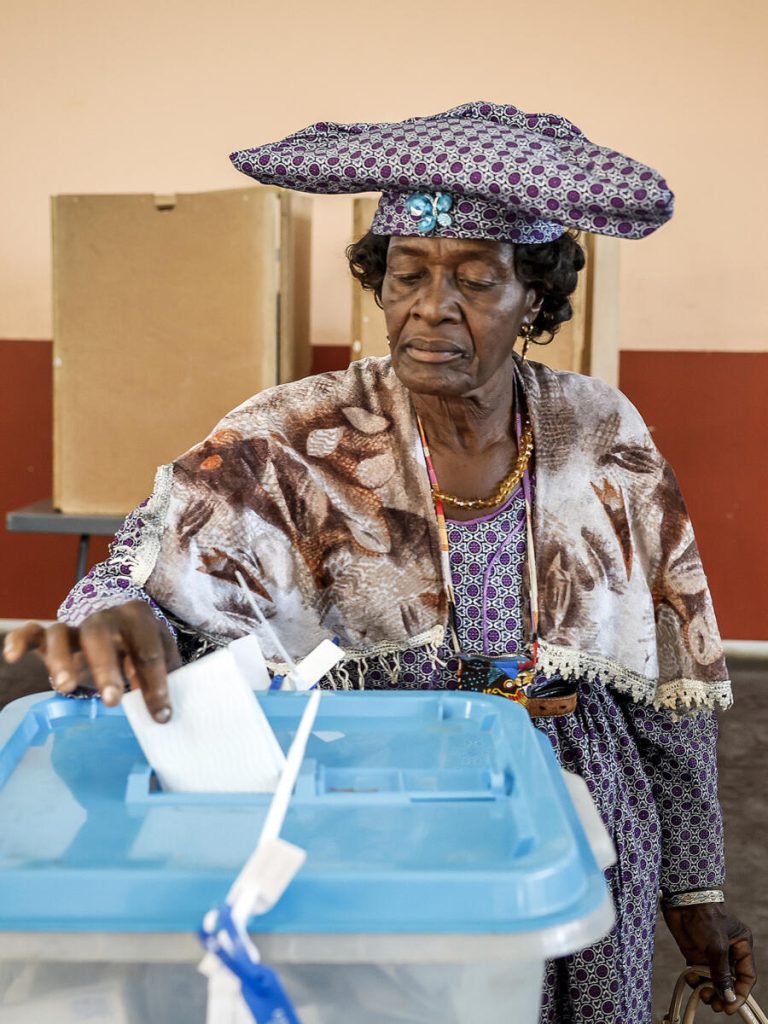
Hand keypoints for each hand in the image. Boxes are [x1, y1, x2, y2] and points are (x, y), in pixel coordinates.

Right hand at [3, 601, 180, 722]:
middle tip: (112, 700)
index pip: (148, 651)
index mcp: (139, 618)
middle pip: (101, 636)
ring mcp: (74, 624)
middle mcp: (105, 616)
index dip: (156, 684)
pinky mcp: (49, 634)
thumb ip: (163, 677)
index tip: (161, 716)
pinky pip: (32, 632)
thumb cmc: (140, 647)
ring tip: (66, 688)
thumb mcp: (159, 656)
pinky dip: (19, 640)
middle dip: (107, 668)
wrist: (117, 626)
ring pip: (62, 634)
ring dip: (61, 660)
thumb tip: (164, 711)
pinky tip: (12, 657)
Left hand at [663, 901, 756, 1014]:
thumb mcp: (717, 947)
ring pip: (713, 980)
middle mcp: (727, 952)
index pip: (746, 977)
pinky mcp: (694, 953)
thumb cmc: (705, 917)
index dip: (741, 994)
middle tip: (715, 1005)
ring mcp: (710, 953)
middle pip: (729, 982)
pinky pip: (697, 973)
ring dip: (709, 990)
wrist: (681, 900)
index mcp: (741, 946)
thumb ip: (722, 974)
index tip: (731, 1007)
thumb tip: (728, 997)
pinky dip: (695, 980)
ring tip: (703, 995)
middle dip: (723, 994)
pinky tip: (691, 980)